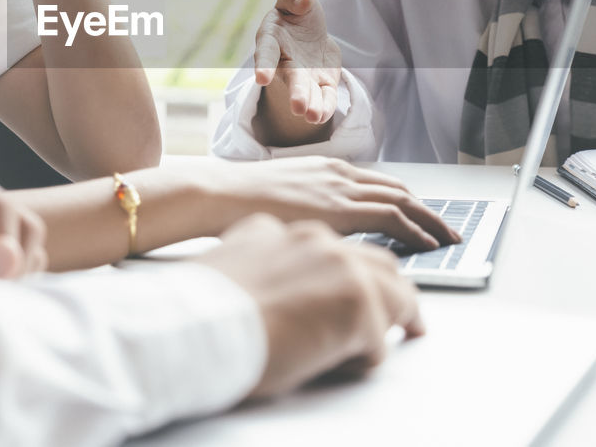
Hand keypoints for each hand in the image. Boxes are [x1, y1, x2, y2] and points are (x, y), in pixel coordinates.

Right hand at [196, 214, 423, 397]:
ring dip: (393, 320)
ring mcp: (340, 264)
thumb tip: (265, 285)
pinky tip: (346, 366)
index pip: (334, 247)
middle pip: (377, 261)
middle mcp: (315, 238)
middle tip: (404, 315)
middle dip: (392, 290)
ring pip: (393, 291)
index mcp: (282, 230)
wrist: (190, 323)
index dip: (350, 273)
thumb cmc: (196, 309)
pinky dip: (367, 357)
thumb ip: (257, 261)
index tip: (358, 287)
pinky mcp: (357, 300)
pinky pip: (379, 338)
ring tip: (389, 341)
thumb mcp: (227, 265)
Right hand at [208, 157, 459, 250]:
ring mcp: (341, 188)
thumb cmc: (237, 205)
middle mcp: (339, 174)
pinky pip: (390, 216)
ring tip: (448, 238)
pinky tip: (426, 244)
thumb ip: (306, 213)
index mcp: (326, 170)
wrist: (218, 194)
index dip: (405, 201)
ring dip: (430, 220)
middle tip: (447, 229)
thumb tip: (317, 238)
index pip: (379, 184)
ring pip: (402, 201)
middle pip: (398, 190)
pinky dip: (414, 229)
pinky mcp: (339, 208)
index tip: (421, 215)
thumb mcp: (281, 204)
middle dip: (426, 211)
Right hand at [254, 0, 341, 124]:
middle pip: (290, 79)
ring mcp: (303, 76)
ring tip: (313, 117)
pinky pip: (324, 97)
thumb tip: (305, 3)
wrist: (311, 33)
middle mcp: (285, 62)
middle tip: (298, 108)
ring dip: (310, 105)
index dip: (264, 65)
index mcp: (272, 39)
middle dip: (295, 93)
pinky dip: (324, 106)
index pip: (266, 52)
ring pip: (306, 92)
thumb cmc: (297, 13)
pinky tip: (323, 115)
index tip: (261, 79)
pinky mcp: (321, 83)